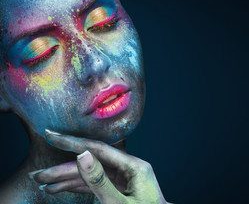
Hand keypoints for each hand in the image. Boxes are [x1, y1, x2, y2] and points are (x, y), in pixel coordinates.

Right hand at [29, 129, 167, 203]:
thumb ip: (100, 181)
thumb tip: (82, 155)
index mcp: (134, 166)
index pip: (98, 149)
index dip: (72, 143)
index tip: (51, 135)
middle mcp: (129, 168)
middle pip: (91, 163)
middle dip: (63, 169)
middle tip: (37, 174)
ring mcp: (124, 179)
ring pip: (91, 175)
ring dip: (66, 179)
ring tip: (42, 184)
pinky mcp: (120, 189)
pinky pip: (96, 185)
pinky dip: (77, 187)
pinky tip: (58, 189)